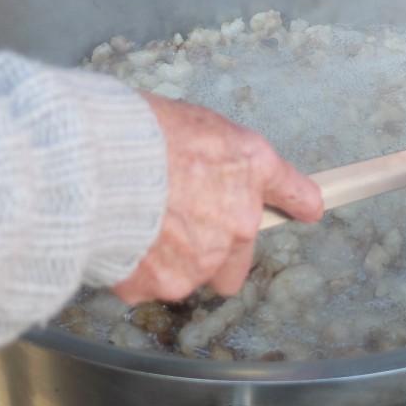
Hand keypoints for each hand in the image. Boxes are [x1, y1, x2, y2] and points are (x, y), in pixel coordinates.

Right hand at [112, 94, 322, 303]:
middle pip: (239, 261)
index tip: (307, 209)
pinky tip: (118, 239)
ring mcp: (204, 258)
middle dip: (214, 252)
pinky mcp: (167, 283)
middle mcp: (238, 220)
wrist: (98, 164)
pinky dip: (136, 270)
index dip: (299, 203)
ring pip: (194, 276)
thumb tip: (203, 169)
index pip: (293, 192)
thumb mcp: (192, 121)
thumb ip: (212, 157)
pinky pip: (151, 283)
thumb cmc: (138, 131)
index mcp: (249, 168)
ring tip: (137, 226)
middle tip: (178, 228)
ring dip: (171, 261)